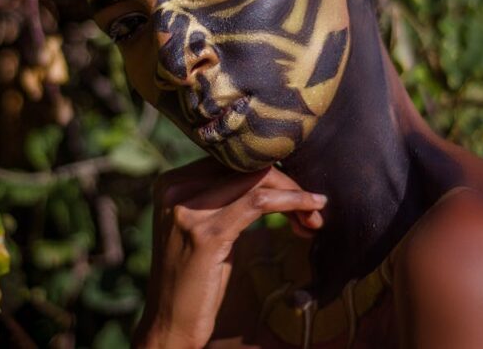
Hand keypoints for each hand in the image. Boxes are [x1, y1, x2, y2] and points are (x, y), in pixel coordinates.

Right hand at [133, 157, 326, 348]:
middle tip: (313, 209)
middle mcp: (176, 190)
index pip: (232, 158)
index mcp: (172, 183)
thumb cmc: (194, 280)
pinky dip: (291, 202)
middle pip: (246, 166)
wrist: (168, 323)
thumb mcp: (206, 229)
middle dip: (287, 183)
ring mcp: (188, 210)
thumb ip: (224, 200)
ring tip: (313, 219)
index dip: (271, 172)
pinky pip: (259, 203)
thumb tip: (269, 178)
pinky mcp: (206, 234)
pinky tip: (310, 211)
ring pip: (257, 180)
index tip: (298, 193)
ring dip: (294, 195)